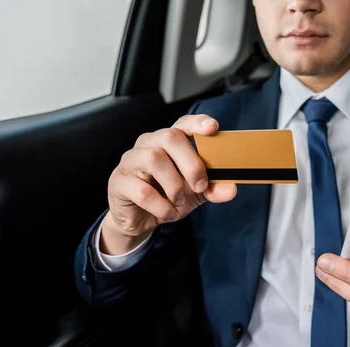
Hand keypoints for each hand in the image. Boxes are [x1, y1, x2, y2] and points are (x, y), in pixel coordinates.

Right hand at [101, 114, 236, 254]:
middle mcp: (148, 144)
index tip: (213, 128)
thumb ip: (212, 189)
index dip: (197, 123)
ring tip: (179, 202)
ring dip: (174, 185)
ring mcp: (131, 161)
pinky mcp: (119, 181)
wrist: (139, 220)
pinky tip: (167, 213)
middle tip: (200, 186)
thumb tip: (231, 189)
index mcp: (168, 142)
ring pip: (154, 158)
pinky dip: (161, 206)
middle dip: (191, 163)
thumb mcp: (194, 194)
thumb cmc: (166, 197)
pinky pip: (142, 190)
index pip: (182, 124)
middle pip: (170, 137)